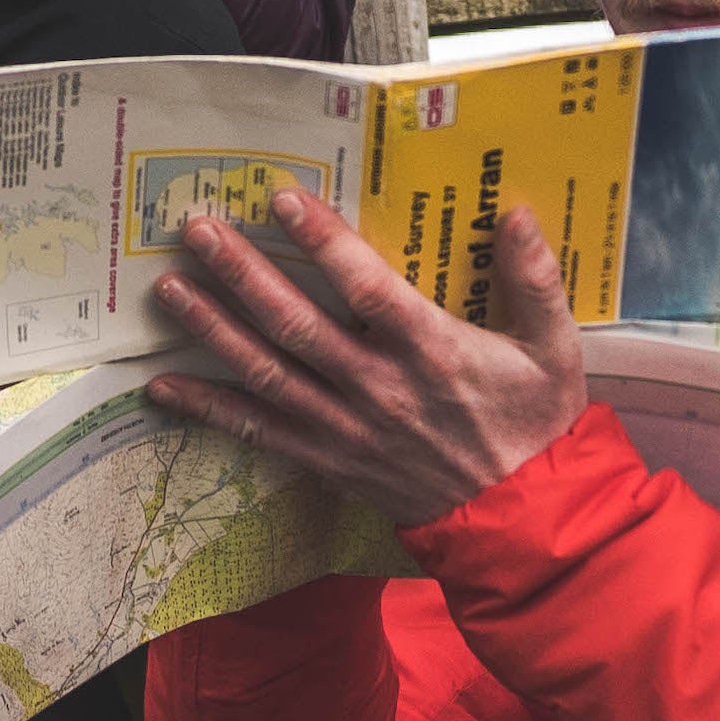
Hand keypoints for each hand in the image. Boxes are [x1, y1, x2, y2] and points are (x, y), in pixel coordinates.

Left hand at [147, 192, 588, 523]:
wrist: (520, 520)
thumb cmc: (535, 424)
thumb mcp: (555, 350)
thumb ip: (536, 280)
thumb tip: (514, 213)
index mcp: (433, 351)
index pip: (368, 288)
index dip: (323, 242)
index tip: (282, 200)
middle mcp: (380, 388)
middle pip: (297, 324)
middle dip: (244, 274)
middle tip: (199, 231)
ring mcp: (348, 429)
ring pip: (268, 373)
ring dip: (214, 330)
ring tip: (170, 290)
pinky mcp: (329, 461)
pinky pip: (260, 432)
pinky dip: (210, 410)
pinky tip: (163, 387)